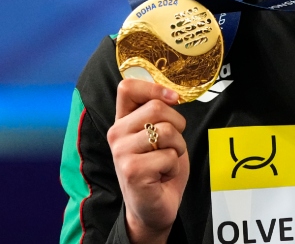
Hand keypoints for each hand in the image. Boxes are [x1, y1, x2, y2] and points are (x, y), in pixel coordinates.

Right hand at [108, 79, 189, 243]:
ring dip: (177, 148)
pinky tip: (162, 176)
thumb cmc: (159, 169)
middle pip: (156, 108)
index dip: (154, 88)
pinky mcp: (132, 170)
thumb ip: (158, 114)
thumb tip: (172, 94)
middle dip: (177, 126)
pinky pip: (169, 156)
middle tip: (171, 146)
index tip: (173, 100)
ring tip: (166, 162)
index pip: (127, 87)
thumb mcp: (159, 135)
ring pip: (166, 132)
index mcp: (122, 121)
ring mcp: (121, 152)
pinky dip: (174, 167)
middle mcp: (116, 134)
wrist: (154, 208)